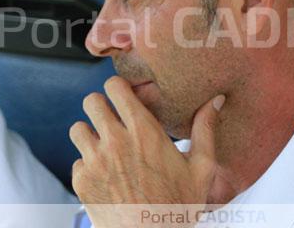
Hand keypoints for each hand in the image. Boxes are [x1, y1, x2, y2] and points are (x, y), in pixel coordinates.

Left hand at [69, 76, 225, 226]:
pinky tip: (107, 176)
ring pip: (77, 128)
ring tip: (106, 147)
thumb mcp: (200, 168)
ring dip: (90, 134)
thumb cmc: (179, 207)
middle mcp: (115, 141)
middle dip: (101, 107)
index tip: (124, 97)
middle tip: (112, 119)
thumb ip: (205, 129)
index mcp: (144, 131)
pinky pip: (77, 160)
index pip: (114, 86)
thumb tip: (217, 100)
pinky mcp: (82, 182)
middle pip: (91, 101)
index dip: (118, 89)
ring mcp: (95, 162)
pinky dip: (88, 165)